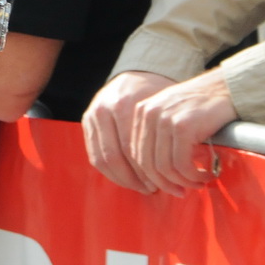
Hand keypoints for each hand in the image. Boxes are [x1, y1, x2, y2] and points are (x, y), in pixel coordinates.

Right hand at [82, 71, 173, 192]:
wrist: (136, 75)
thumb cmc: (157, 94)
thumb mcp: (163, 107)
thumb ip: (164, 135)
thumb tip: (177, 172)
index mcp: (124, 104)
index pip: (132, 149)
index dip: (146, 171)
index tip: (162, 184)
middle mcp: (103, 109)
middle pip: (115, 156)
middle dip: (133, 178)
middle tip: (151, 189)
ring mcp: (92, 115)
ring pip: (101, 159)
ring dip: (121, 178)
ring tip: (140, 187)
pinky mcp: (86, 121)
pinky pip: (94, 155)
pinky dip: (109, 171)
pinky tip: (126, 178)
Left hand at [130, 70, 235, 194]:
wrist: (229, 86)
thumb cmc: (203, 105)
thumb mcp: (171, 115)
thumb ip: (158, 136)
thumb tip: (153, 174)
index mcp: (141, 112)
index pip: (134, 154)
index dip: (148, 176)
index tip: (165, 186)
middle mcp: (148, 113)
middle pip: (146, 163)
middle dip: (164, 184)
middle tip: (181, 192)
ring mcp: (164, 119)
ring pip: (163, 167)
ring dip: (182, 182)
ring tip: (198, 183)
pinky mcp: (183, 126)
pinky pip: (181, 164)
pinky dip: (192, 176)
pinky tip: (206, 175)